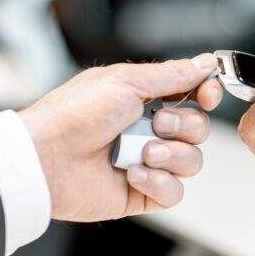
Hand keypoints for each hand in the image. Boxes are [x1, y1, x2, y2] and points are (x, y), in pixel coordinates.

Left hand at [19, 53, 223, 220]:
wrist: (47, 158)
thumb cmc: (75, 115)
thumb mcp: (126, 81)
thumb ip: (172, 74)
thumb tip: (205, 63)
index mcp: (147, 99)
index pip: (193, 94)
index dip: (207, 94)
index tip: (207, 95)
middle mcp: (151, 130)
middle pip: (199, 129)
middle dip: (182, 126)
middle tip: (155, 124)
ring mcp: (149, 162)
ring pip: (192, 161)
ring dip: (170, 156)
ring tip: (140, 153)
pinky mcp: (143, 191)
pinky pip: (175, 192)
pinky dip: (158, 183)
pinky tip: (132, 175)